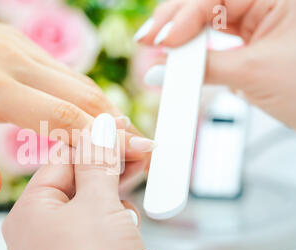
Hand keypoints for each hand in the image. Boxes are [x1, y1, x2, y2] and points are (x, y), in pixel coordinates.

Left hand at [0, 0, 152, 199]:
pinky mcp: (15, 42)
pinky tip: (91, 112)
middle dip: (117, 125)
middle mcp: (10, 61)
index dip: (100, 139)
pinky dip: (84, 94)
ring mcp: (16, 47)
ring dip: (105, 109)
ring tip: (125, 137)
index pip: (60, 115)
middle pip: (81, 95)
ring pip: (76, 79)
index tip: (131, 156)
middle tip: (144, 150)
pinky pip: (60, 70)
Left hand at [2, 115, 155, 249]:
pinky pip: (106, 241)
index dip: (97, 144)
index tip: (125, 133)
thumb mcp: (98, 204)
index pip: (64, 159)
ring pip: (98, 214)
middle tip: (141, 160)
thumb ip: (99, 162)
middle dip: (114, 181)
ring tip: (130, 232)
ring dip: (122, 218)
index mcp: (30, 211)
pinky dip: (124, 245)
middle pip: (82, 186)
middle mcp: (40, 232)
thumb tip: (99, 129)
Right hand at [135, 0, 295, 128]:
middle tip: (149, 40)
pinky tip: (181, 56)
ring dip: (184, 36)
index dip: (184, 16)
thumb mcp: (253, 74)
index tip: (162, 41)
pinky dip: (197, 50)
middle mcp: (268, 1)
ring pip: (209, 18)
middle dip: (176, 22)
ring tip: (161, 50)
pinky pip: (217, 38)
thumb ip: (202, 68)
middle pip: (207, 1)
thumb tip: (161, 71)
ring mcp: (260, 19)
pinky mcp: (252, 39)